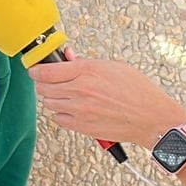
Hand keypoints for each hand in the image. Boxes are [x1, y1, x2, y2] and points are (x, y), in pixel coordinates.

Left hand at [30, 55, 185, 149]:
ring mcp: (79, 110)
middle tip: (50, 81)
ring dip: (53, 98)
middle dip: (44, 83)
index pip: (47, 71)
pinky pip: (58, 119)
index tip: (34, 69)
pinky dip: (62, 114)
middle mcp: (80, 90)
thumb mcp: (114, 67)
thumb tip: (69, 59)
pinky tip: (74, 109)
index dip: (36, 70)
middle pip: (43, 88)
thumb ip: (87, 64)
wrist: (151, 118)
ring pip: (49, 104)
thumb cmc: (138, 91)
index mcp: (87, 71)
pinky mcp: (82, 126)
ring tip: (67, 95)